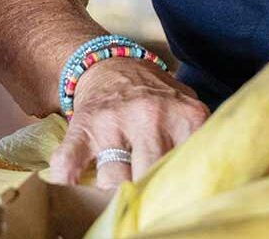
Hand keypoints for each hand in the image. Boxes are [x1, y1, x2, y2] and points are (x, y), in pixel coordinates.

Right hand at [49, 58, 206, 189]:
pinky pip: (70, 160)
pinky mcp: (84, 126)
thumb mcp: (187, 112)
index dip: (180, 194)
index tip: (174, 202)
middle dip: (147, 196)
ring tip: (115, 189)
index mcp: (185, 118)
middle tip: (146, 202)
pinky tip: (67, 182)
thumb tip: (201, 192)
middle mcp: (151, 116)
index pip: (189, 172)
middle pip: (150, 179)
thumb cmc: (156, 100)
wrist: (112, 65)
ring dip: (112, 189)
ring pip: (114, 179)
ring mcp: (114, 121)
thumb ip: (199, 144)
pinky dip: (68, 175)